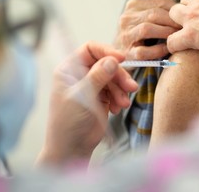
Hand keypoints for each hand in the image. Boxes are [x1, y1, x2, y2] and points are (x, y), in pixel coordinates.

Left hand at [37, 42, 137, 164]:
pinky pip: (116, 91)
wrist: (72, 147)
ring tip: (123, 104)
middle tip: (131, 87)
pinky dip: (119, 98)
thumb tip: (112, 60)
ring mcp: (92, 86)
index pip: (90, 50)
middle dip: (119, 76)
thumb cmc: (68, 122)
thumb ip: (97, 77)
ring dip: (121, 89)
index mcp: (70, 69)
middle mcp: (81, 74)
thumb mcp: (82, 96)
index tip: (122, 59)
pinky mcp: (102, 98)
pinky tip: (117, 109)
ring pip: (113, 78)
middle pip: (106, 64)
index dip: (106, 51)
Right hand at [115, 0, 179, 59]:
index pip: (158, 3)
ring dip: (165, 33)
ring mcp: (125, 36)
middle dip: (172, 21)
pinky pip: (144, 51)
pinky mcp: (127, 53)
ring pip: (146, 29)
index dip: (174, 10)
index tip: (184, 18)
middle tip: (185, 28)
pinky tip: (167, 49)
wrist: (118, 55)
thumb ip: (158, 11)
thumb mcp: (144, 18)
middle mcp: (126, 19)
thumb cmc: (137, 36)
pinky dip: (158, 50)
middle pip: (153, 14)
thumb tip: (177, 5)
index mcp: (132, 7)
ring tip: (177, 37)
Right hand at [167, 0, 198, 96]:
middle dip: (177, 20)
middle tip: (188, 24)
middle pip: (173, 14)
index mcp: (190, 36)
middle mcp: (191, 17)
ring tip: (198, 11)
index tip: (178, 45)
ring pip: (184, 0)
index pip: (171, 41)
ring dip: (189, 5)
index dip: (172, 45)